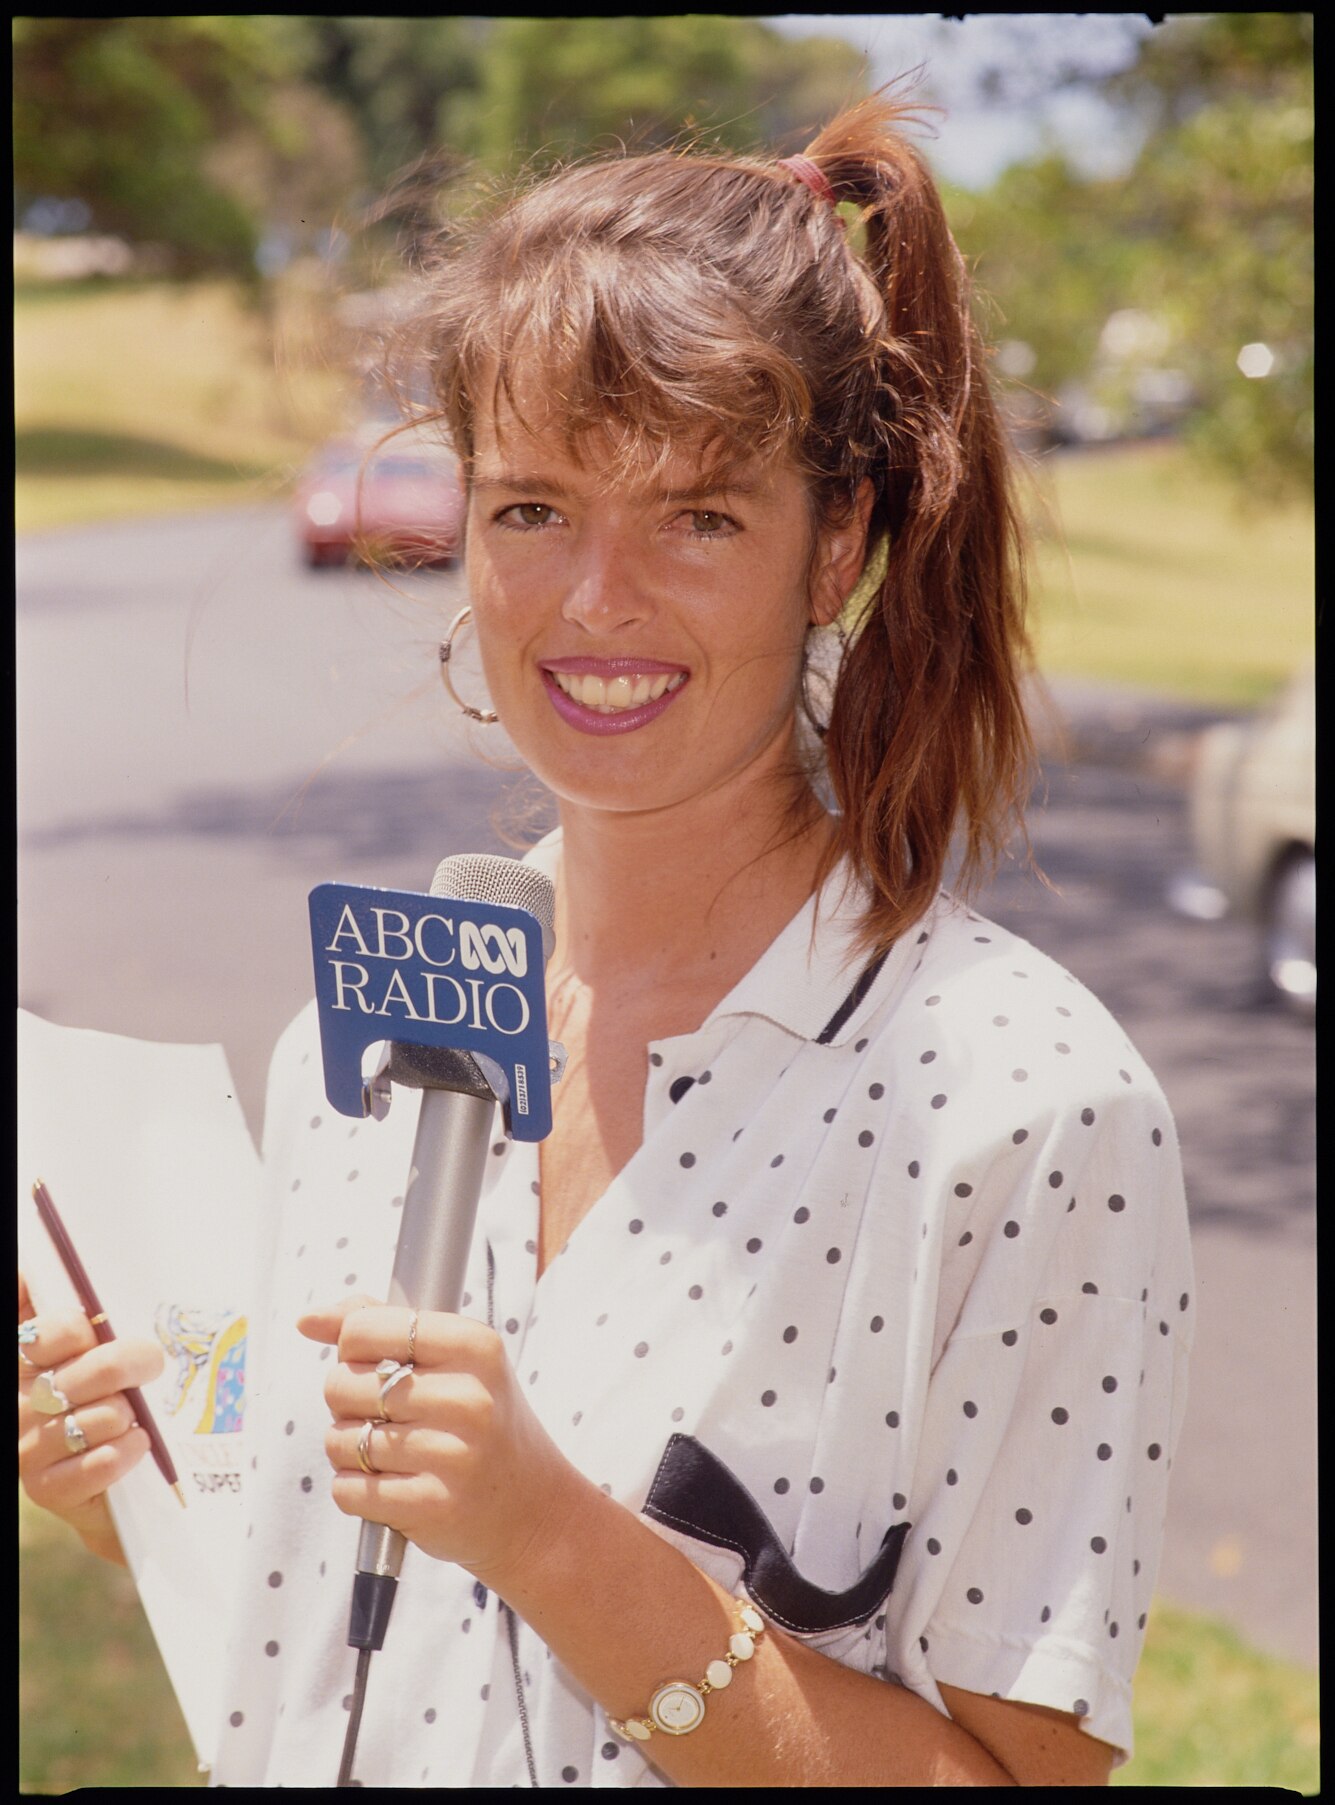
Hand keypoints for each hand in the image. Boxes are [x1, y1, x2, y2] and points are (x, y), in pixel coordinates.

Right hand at [18, 1270, 162, 1564]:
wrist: (124, 1481)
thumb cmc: (114, 1397)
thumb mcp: (101, 1349)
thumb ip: (77, 1310)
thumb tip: (35, 1265)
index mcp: (27, 1360)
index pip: (47, 1331)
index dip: (80, 1329)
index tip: (100, 1332)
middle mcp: (20, 1403)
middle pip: (88, 1371)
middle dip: (132, 1364)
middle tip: (150, 1364)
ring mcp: (29, 1449)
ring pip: (98, 1417)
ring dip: (128, 1415)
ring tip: (134, 1416)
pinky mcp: (48, 1490)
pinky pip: (99, 1461)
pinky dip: (126, 1451)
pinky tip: (134, 1445)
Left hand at [297, 1296, 582, 1590]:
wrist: (534, 1509)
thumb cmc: (481, 1423)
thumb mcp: (454, 1361)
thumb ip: (382, 1326)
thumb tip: (307, 1320)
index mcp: (475, 1345)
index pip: (364, 1328)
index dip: (351, 1348)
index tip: (376, 1365)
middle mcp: (468, 1397)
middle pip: (342, 1385)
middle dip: (347, 1402)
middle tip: (384, 1415)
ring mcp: (453, 1455)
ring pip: (340, 1440)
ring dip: (350, 1450)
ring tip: (389, 1453)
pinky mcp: (433, 1506)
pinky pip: (348, 1490)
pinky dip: (354, 1490)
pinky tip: (390, 1485)